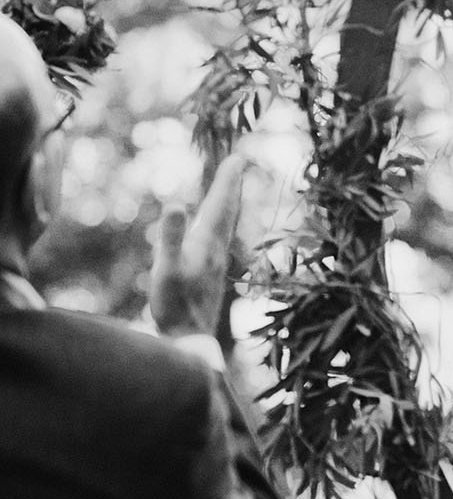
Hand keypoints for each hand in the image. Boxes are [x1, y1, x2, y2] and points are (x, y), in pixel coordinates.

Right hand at [149, 153, 248, 337]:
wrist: (189, 340)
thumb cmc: (175, 306)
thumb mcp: (167, 269)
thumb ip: (170, 237)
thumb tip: (176, 204)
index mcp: (207, 242)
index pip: (220, 205)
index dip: (228, 181)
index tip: (238, 157)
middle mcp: (215, 249)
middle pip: (227, 211)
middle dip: (231, 186)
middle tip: (238, 164)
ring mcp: (214, 262)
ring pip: (224, 226)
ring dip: (227, 204)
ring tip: (229, 190)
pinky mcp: (209, 274)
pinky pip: (216, 239)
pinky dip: (218, 224)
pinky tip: (212, 230)